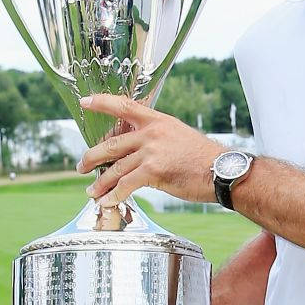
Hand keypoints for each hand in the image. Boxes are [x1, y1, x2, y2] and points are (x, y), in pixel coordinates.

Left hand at [76, 94, 221, 205]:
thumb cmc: (202, 158)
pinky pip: (126, 184)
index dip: (102, 102)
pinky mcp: (153, 171)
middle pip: (111, 144)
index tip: (85, 102)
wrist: (221, 171)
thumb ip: (155, 138)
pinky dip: (114, 195)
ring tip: (92, 191)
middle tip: (83, 166)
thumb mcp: (177, 135)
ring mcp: (151, 151)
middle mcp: (151, 133)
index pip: (124, 106)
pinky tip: (107, 202)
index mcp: (157, 121)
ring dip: (101, 182)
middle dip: (92, 158)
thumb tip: (136, 151)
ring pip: (115, 167)